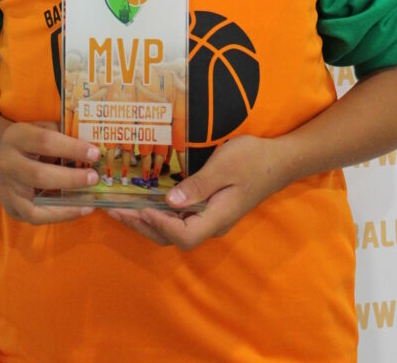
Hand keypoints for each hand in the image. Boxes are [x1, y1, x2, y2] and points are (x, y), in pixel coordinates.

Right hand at [0, 120, 100, 225]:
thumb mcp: (41, 127)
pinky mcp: (10, 208)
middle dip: (71, 179)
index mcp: (16, 137)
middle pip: (39, 175)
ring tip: (89, 201)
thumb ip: (63, 134)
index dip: (72, 148)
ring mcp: (6, 190)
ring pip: (35, 205)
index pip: (45, 141)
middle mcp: (6, 164)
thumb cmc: (28, 140)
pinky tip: (78, 209)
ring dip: (66, 205)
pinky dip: (59, 216)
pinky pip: (35, 218)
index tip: (95, 153)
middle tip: (94, 178)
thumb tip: (93, 145)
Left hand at [109, 135, 284, 248]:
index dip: (160, 225)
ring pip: (176, 229)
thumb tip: (169, 202)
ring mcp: (212, 217)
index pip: (184, 235)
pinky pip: (181, 217)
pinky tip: (147, 200)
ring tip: (123, 210)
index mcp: (217, 217)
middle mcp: (213, 223)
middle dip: (143, 225)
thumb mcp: (225, 166)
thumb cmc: (253, 159)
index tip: (140, 208)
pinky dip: (160, 212)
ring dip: (148, 221)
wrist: (280, 160)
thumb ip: (198, 185)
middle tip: (116, 211)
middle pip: (174, 237)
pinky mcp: (210, 208)